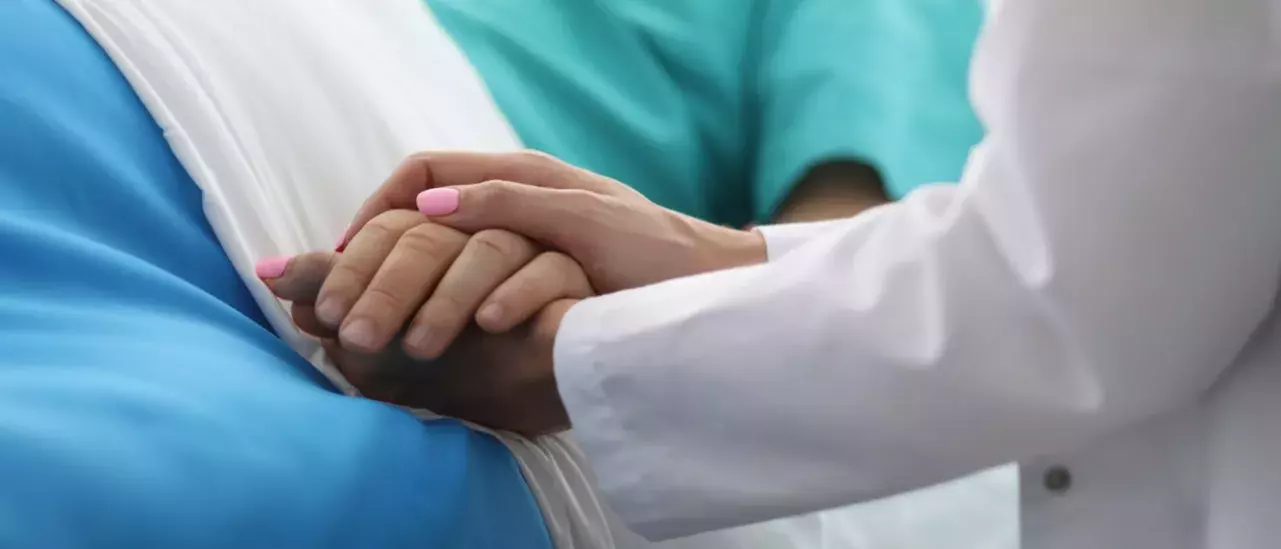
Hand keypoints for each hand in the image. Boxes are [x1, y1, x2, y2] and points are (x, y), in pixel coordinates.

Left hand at [256, 214, 582, 433]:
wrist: (536, 399)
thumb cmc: (455, 363)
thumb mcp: (380, 339)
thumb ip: (334, 296)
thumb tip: (267, 272)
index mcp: (437, 239)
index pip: (390, 228)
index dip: (353, 266)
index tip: (323, 314)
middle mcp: (482, 234)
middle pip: (433, 234)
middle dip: (388, 285)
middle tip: (357, 337)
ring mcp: (533, 251)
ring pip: (491, 246)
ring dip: (448, 297)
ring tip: (418, 347)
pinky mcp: (576, 279)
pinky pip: (549, 271)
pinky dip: (516, 295)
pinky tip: (489, 328)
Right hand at [338, 151, 767, 293]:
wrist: (708, 292)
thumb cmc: (656, 254)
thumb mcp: (583, 222)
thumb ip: (511, 205)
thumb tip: (428, 208)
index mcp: (524, 177)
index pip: (426, 171)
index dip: (381, 203)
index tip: (348, 247)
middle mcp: (518, 204)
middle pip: (423, 212)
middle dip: (379, 252)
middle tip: (345, 298)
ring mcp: (525, 244)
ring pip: (442, 254)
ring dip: (403, 285)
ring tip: (371, 325)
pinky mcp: (536, 281)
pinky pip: (470, 285)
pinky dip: (437, 306)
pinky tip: (420, 334)